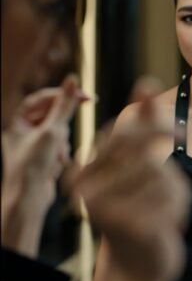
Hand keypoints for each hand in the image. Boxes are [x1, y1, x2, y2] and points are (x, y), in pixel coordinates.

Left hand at [1, 75, 85, 254]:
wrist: (29, 200)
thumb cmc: (33, 166)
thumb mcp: (52, 131)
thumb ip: (64, 105)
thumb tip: (72, 80)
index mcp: (17, 121)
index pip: (42, 99)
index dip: (63, 95)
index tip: (86, 97)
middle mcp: (23, 133)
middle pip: (53, 117)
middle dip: (62, 129)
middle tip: (61, 139)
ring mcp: (34, 147)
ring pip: (60, 135)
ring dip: (62, 146)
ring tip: (55, 159)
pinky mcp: (43, 160)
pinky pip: (60, 150)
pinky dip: (62, 157)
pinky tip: (55, 168)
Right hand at [70, 77, 190, 280]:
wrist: (141, 267)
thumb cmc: (140, 211)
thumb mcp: (137, 167)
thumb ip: (141, 127)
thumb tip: (147, 83)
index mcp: (83, 175)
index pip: (119, 133)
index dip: (149, 120)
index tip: (176, 126)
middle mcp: (88, 191)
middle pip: (138, 147)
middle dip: (162, 135)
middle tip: (181, 134)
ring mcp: (108, 210)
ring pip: (159, 172)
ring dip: (174, 184)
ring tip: (170, 205)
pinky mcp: (133, 227)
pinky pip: (170, 198)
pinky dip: (179, 205)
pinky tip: (173, 222)